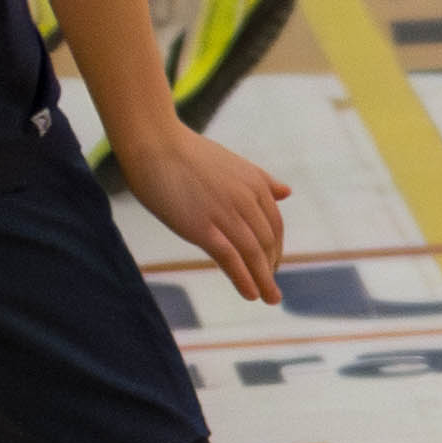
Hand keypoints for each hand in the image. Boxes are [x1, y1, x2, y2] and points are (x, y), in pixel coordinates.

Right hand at [113, 119, 290, 305]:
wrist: (154, 144)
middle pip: (267, 242)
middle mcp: (246, 199)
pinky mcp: (202, 227)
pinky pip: (231, 258)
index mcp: (255, 184)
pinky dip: (244, 279)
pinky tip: (250, 294)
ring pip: (253, 253)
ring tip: (269, 298)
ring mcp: (225, 213)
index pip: (274, 225)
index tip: (272, 265)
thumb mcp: (232, 163)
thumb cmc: (186, 153)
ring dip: (264, 280)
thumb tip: (287, 192)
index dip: (276, 249)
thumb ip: (261, 180)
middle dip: (271, 268)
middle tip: (270, 288)